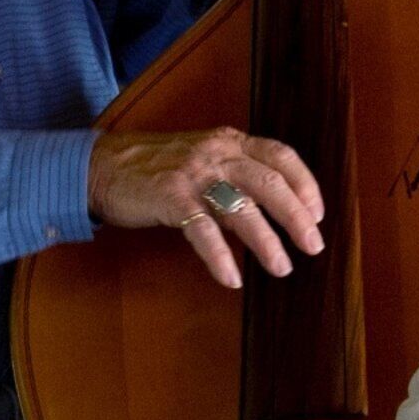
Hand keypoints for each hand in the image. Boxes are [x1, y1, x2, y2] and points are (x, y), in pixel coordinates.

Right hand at [88, 127, 327, 289]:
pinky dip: (220, 256)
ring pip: (242, 207)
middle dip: (297, 216)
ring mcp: (193, 174)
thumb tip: (272, 210)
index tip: (318, 213)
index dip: (305, 184)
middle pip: (270, 182)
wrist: (100, 165)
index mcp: (229, 141)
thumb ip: (234, 175)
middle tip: (313, 246)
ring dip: (266, 241)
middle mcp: (216, 153)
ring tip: (281, 268)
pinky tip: (231, 278)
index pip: (280, 156)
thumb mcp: (202, 158)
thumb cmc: (154, 167)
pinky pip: (202, 230)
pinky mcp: (169, 197)